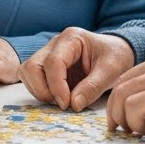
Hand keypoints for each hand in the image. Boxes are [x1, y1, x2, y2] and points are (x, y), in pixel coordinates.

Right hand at [18, 27, 134, 110]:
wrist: (117, 52)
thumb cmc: (116, 57)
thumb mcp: (112, 71)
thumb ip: (93, 87)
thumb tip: (73, 105)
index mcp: (72, 38)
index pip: (53, 62)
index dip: (56, 86)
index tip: (66, 104)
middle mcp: (55, 44)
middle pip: (32, 66)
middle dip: (42, 89)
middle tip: (62, 103)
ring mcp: (48, 54)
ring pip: (27, 72)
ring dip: (39, 90)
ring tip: (61, 100)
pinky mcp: (46, 66)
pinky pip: (32, 78)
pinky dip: (40, 91)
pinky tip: (58, 97)